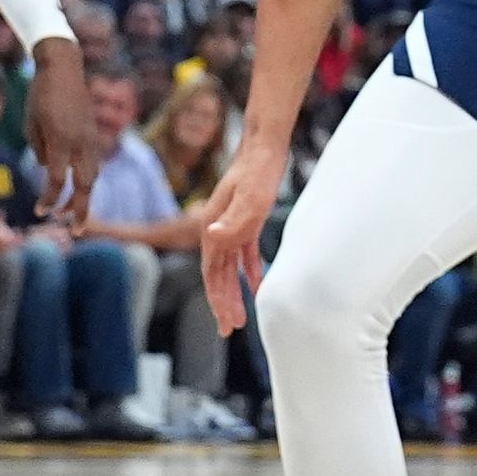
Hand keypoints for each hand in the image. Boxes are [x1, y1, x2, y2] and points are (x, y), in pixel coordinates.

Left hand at [22, 38, 96, 226]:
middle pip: (86, 186)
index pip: (57, 182)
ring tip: (72, 211)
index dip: (48, 200)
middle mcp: (80, 143)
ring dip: (84, 196)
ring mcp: (91, 138)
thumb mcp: (31, 124)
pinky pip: (94, 162)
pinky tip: (78, 186)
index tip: (40, 212)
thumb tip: (50, 171)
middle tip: (77, 231)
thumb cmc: (40, 95)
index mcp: (61, 141)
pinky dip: (87, 178)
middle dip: (81, 210)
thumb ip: (41, 151)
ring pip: (93, 175)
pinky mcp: (94, 134)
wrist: (63, 68)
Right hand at [197, 130, 286, 335]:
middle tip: (230, 330)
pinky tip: (258, 285)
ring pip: (229, 268)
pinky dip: (250, 271)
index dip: (218, 300)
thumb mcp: (249, 198)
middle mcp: (217, 230)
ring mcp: (230, 226)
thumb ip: (232, 219)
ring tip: (240, 316)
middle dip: (223, 303)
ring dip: (234, 291)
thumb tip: (213, 238)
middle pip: (217, 275)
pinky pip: (245, 254)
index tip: (226, 323)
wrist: (264, 146)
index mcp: (213, 229)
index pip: (212, 274)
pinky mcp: (246, 221)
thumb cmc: (257, 172)